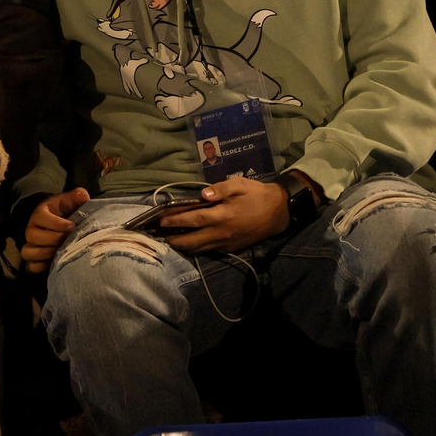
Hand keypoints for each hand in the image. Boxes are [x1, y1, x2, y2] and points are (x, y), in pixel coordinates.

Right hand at [21, 188, 91, 273]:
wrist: (56, 222)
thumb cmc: (63, 211)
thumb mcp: (68, 201)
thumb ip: (76, 197)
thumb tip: (83, 196)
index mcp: (39, 214)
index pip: (41, 218)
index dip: (57, 223)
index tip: (72, 226)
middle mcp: (31, 230)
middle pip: (34, 236)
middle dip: (53, 239)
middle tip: (69, 239)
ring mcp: (30, 245)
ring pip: (29, 252)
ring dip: (47, 253)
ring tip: (63, 250)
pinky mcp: (33, 259)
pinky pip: (31, 266)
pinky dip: (41, 267)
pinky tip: (54, 262)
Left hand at [161, 175, 290, 253]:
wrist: (279, 212)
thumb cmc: (257, 195)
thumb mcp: (240, 185)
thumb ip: (221, 188)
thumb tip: (203, 193)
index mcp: (222, 215)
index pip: (193, 219)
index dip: (175, 220)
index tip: (160, 220)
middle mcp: (221, 233)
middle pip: (191, 240)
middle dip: (172, 238)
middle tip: (156, 235)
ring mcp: (225, 243)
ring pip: (198, 249)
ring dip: (181, 246)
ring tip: (167, 240)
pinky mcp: (230, 249)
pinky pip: (208, 250)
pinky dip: (195, 248)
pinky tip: (187, 243)